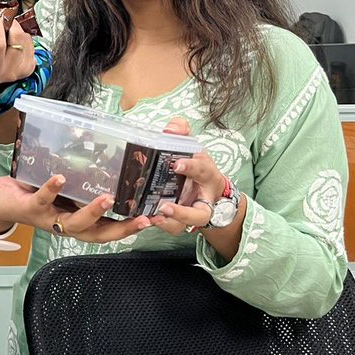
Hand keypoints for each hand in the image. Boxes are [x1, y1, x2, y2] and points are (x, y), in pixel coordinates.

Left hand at [0, 175, 150, 244]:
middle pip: (97, 234)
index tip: (153, 220)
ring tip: (107, 199)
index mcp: (76, 221)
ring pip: (73, 223)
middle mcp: (65, 224)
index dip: (129, 228)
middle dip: (121, 228)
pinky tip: (60, 178)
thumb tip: (105, 159)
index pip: (107, 228)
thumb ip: (79, 182)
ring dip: (91, 212)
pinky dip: (51, 189)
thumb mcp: (61, 191)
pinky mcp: (29, 207)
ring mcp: (48, 218)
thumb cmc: (33, 195)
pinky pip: (42, 200)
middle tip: (142, 219)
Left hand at [148, 117, 226, 235]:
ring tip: (154, 217)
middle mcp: (202, 199)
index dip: (190, 166)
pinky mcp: (180, 220)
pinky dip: (161, 225)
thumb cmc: (197, 165)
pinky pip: (173, 228)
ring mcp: (192, 213)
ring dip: (170, 223)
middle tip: (164, 206)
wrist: (209, 189)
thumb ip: (181, 132)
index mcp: (207, 175)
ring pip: (186, 226)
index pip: (202, 169)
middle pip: (200, 213)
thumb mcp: (192, 146)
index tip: (176, 164)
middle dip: (183, 212)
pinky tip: (145, 219)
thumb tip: (171, 127)